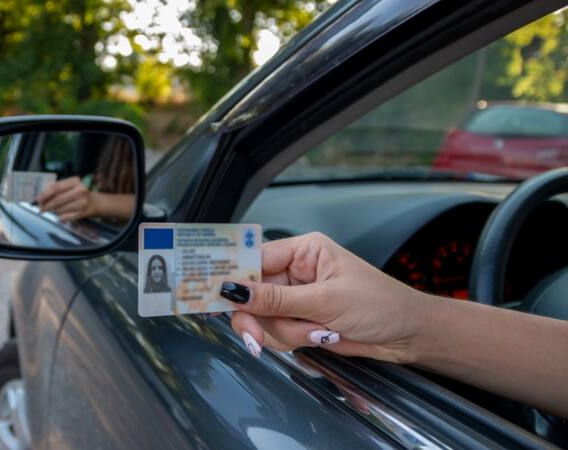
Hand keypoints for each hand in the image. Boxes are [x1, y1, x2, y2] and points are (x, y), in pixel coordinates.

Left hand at [37, 176, 94, 221]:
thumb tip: (40, 198)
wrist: (94, 202)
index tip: (38, 199)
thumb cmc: (77, 194)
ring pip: (60, 209)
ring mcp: (82, 202)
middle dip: (46, 205)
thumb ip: (54, 189)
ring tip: (57, 209)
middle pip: (57, 199)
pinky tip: (62, 215)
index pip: (56, 187)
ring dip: (55, 211)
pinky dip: (60, 217)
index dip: (45, 194)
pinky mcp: (82, 212)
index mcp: (75, 181)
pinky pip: (65, 217)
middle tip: (41, 208)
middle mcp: (80, 190)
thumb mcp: (68, 187)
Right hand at [223, 232, 430, 362]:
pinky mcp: (300, 322)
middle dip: (258, 317)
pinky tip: (319, 339)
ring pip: (262, 318)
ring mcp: (296, 299)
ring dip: (284, 333)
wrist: (408, 337)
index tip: (214, 294)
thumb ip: (276, 299)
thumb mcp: (326, 301)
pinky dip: (291, 342)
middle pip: (251, 293)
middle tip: (255, 338)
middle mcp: (294, 271)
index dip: (233, 277)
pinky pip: (275, 334)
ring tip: (318, 333)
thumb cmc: (379, 305)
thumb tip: (233, 291)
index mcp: (302, 251)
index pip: (254, 259)